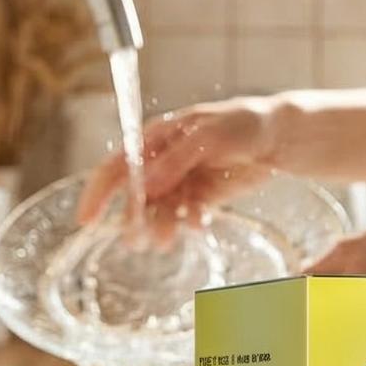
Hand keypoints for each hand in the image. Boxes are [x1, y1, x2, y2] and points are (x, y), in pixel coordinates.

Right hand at [77, 98, 279, 223]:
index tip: (86, 221)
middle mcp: (163, 161)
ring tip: (166, 241)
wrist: (278, 135)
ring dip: (160, 226)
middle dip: (134, 219)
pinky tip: (198, 224)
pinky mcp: (202, 196)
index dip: (97, 193)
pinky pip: (186, 215)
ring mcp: (182, 180)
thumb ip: (177, 159)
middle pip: (136, 195)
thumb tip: (147, 184)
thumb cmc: (243, 123)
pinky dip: (189, 222)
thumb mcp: (209, 135)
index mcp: (156, 139)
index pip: (116, 166)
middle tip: (138, 242)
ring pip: (160, 210)